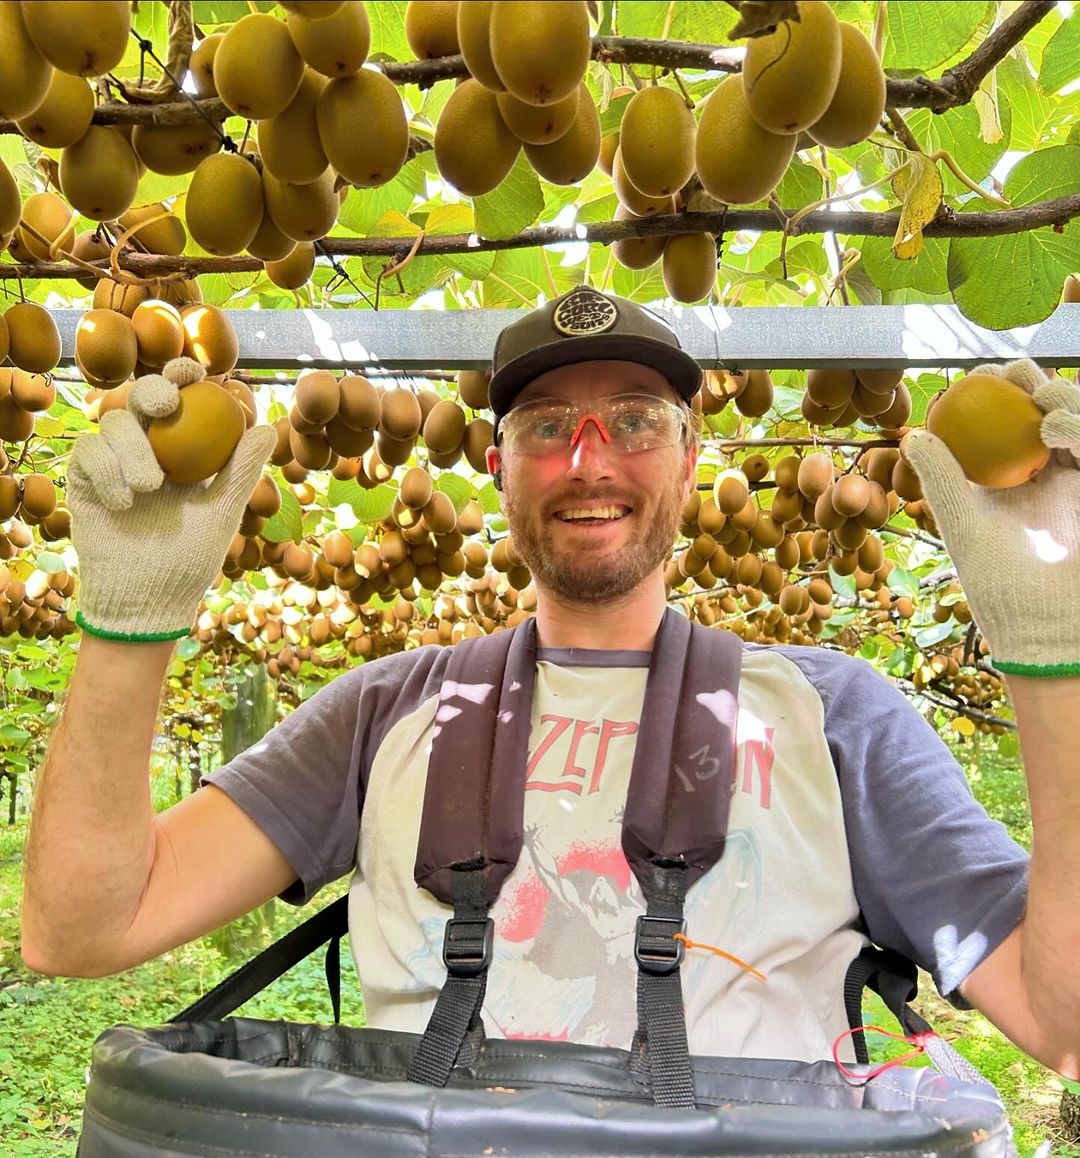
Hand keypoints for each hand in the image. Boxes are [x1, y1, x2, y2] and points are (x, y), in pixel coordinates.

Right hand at [68, 358, 275, 641]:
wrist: (147, 597)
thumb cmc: (191, 558)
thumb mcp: (222, 512)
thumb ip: (241, 470)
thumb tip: (268, 427)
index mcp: (181, 450)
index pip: (180, 400)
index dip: (181, 375)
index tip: (193, 371)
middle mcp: (145, 448)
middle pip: (140, 396)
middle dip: (152, 391)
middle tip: (168, 405)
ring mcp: (111, 461)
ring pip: (114, 421)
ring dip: (134, 449)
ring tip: (151, 487)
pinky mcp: (83, 479)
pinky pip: (88, 450)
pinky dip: (107, 471)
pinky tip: (124, 503)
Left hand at [902, 360, 1079, 676]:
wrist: (1051, 631)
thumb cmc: (1001, 589)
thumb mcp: (964, 529)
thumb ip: (943, 483)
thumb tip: (911, 434)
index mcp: (999, 480)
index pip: (996, 421)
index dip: (992, 391)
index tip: (979, 373)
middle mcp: (1038, 475)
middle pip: (1039, 409)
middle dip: (1030, 381)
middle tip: (1016, 373)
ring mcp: (1074, 481)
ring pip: (1073, 418)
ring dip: (1060, 398)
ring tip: (1041, 406)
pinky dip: (1078, 426)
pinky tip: (1056, 429)